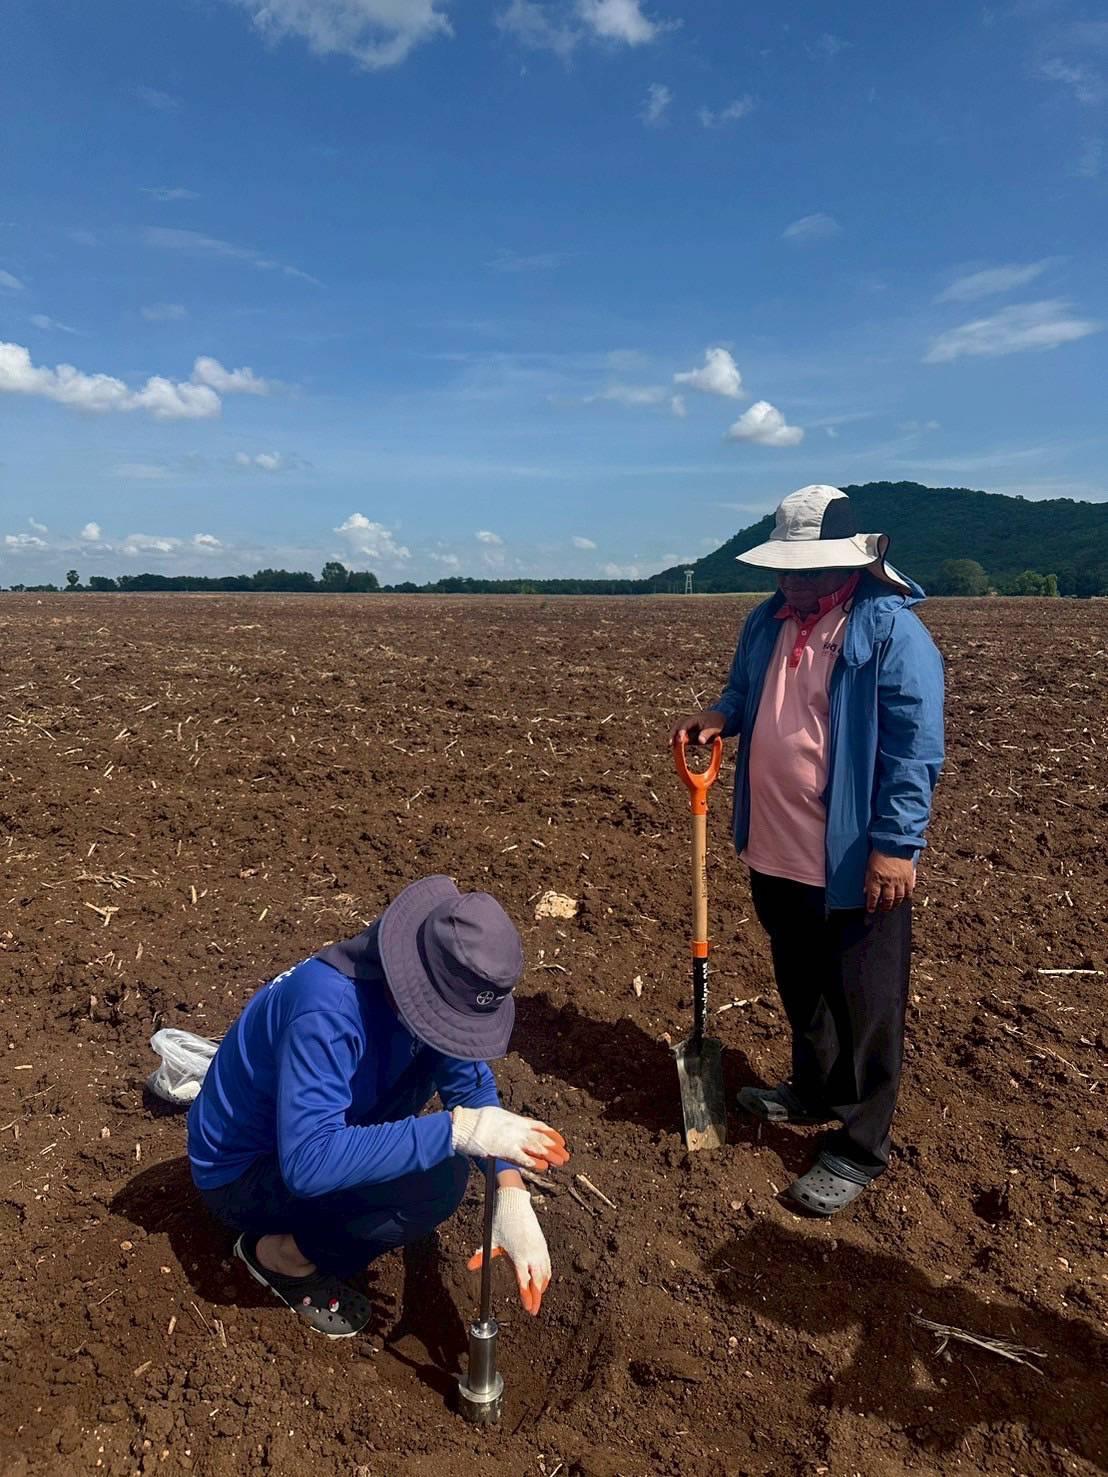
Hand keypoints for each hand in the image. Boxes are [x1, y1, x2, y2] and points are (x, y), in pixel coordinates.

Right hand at [451, 1106, 569, 1171]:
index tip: (561, 1141)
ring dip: (550, 1155)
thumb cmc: (479, 1120)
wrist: (466, 1124)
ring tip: (561, 1162)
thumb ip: (511, 1123)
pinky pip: (523, 1157)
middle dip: (555, 1148)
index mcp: (517, 1121)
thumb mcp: (500, 1117)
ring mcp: (513, 1139)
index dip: (552, 1134)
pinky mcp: (505, 1150)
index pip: (540, 1126)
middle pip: (542, 1138)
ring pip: (537, 1147)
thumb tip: (519, 1125)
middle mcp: (519, 1129)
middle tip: (565, 1155)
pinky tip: (544, 1167)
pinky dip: (534, 1162)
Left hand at [467, 1187, 550, 1315]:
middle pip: (538, 1282)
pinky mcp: (542, 1244)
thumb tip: (470, 1266)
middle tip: (533, 1311)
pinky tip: (543, 1282)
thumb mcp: (491, 1239)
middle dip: (536, 1298)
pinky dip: (547, 1276)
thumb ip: (483, 1255)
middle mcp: (531, 1253)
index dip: (526, 1296)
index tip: (527, 1308)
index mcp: (519, 1254)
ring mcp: (539, 1249)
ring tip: (538, 1300)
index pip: (524, 1281)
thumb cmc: (502, 1221)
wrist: (515, 1203)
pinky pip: (548, 1265)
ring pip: (545, 1274)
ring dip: (542, 1289)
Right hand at [671, 710, 725, 746]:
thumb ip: (706, 734)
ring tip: (673, 750)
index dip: (681, 732)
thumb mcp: (713, 728)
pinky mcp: (687, 736)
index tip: (680, 739)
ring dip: (673, 740)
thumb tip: (700, 741)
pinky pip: (680, 740)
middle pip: (676, 728)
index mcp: (693, 720)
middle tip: (670, 744)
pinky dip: (677, 745)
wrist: (716, 720)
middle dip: (672, 735)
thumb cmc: (715, 723)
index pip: (684, 725)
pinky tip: (677, 753)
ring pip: (676, 734)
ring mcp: (686, 730)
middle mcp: (686, 724)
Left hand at [864, 851, 915, 912]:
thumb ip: (868, 879)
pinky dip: (906, 897)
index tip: (871, 910)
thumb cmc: (879, 853)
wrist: (894, 842)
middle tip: (883, 909)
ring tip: (893, 906)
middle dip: (884, 907)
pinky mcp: (909, 877)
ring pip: (898, 898)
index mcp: (876, 878)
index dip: (872, 905)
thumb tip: (866, 891)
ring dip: (895, 904)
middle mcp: (888, 881)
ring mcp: (900, 880)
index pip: (873, 896)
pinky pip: (909, 891)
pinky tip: (903, 898)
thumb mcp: (869, 866)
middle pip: (887, 900)